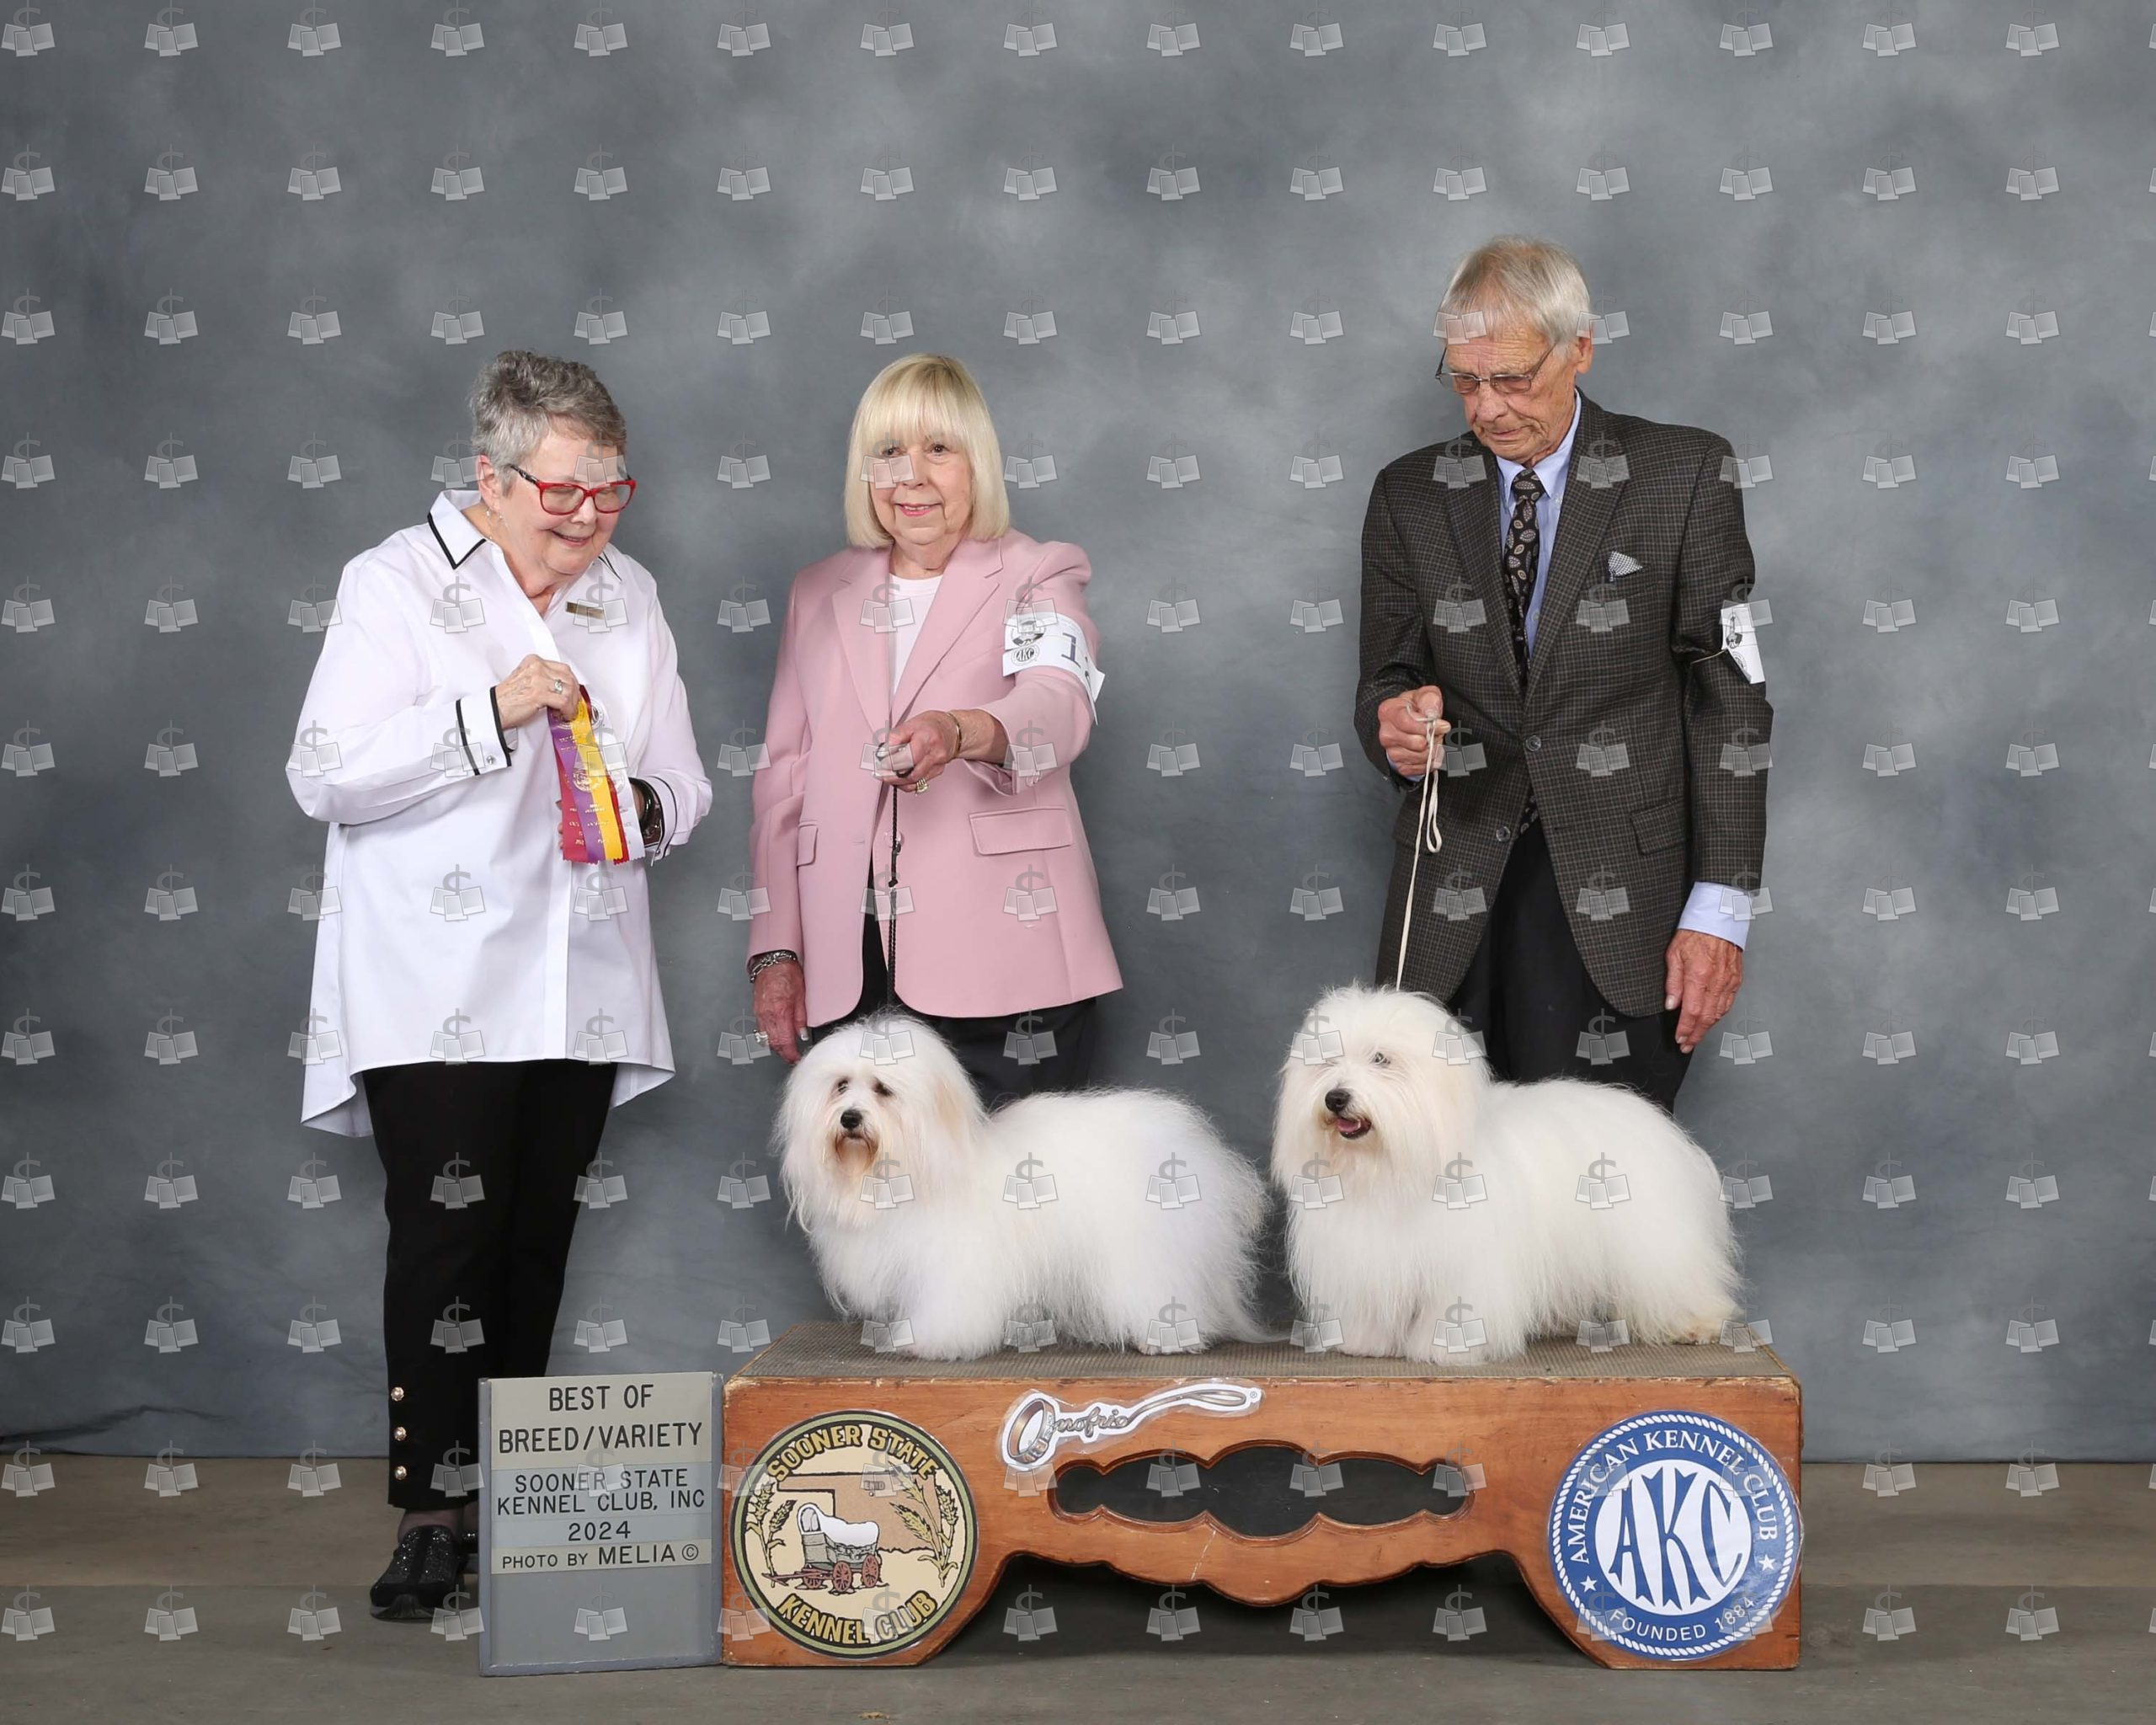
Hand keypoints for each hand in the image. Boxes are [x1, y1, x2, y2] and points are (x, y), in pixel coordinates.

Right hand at [494, 655, 580, 728]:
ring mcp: (538, 680)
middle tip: (573, 704)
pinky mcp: (539, 694)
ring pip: (568, 690)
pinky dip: (567, 710)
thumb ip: (543, 678)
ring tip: (566, 711)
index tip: (573, 692)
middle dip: (575, 694)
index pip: (563, 668)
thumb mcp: (526, 679)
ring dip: (572, 704)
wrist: (494, 709)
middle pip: (568, 678)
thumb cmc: (507, 698)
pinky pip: (564, 701)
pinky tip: (564, 715)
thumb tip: (562, 687)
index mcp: (534, 661)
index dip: (572, 682)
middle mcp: (536, 667)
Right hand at [752, 959, 808, 1063]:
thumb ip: (801, 1018)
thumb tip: (802, 1034)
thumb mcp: (801, 996)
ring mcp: (759, 1013)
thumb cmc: (787, 973)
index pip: (785, 1042)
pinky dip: (768, 1037)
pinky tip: (776, 1036)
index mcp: (780, 1012)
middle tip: (792, 1056)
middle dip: (783, 1054)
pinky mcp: (756, 1010)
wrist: (772, 961)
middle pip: (774, 1044)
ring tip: (786, 1049)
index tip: (796, 1058)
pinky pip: (761, 1029)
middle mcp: (767, 1015)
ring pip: (766, 1038)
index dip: (791, 1054)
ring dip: (776, 1047)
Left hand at [874, 711, 961, 787]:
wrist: (951, 730)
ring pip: (914, 782)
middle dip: (892, 776)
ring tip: (887, 776)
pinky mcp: (937, 772)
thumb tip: (883, 753)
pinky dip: (906, 783)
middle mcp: (935, 754)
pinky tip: (899, 778)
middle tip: (880, 772)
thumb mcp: (910, 724)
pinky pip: (919, 783)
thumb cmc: (931, 725)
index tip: (881, 763)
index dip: (892, 763)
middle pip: (911, 774)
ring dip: (897, 782)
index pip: (908, 758)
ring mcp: (938, 765)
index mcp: (927, 738)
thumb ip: (895, 738)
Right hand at [1377, 685, 1450, 776]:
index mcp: (1388, 712)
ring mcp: (1391, 752)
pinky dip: (1431, 760)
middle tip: (1435, 731)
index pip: (1408, 723)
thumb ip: (1429, 699)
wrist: (1408, 724)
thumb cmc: (1416, 708)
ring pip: (1421, 756)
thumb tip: (1432, 714)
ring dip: (1433, 749)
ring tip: (1432, 740)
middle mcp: (1386, 734)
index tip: (1442, 725)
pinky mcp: (1400, 766)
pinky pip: (1422, 767)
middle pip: (1417, 743)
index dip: (1428, 726)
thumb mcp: (1425, 695)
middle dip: (1433, 738)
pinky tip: (1429, 751)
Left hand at [1663, 930, 1741, 1053]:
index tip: (1680, 1039)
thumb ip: (1672, 982)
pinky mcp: (1736, 979)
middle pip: (1707, 1017)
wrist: (1719, 919)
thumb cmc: (1696, 932)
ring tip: (1696, 1037)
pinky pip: (1728, 1003)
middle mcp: (1716, 981)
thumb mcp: (1674, 954)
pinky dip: (1719, 1015)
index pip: (1692, 1011)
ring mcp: (1729, 981)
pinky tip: (1712, 1020)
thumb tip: (1671, 1004)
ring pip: (1719, 1013)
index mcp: (1699, 975)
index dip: (1685, 1029)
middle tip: (1687, 1045)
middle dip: (1696, 1035)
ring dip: (1707, 1028)